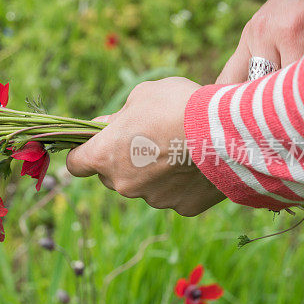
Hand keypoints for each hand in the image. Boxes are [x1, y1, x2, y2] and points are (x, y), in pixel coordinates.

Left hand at [66, 77, 224, 215]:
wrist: (227, 131)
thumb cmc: (177, 105)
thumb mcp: (141, 96)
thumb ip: (118, 115)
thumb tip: (104, 125)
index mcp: (105, 156)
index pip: (77, 164)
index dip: (83, 153)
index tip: (92, 146)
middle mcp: (122, 184)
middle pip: (111, 176)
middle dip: (122, 161)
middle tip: (147, 140)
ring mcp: (153, 198)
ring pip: (144, 187)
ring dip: (153, 173)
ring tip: (179, 149)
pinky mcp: (182, 207)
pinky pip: (175, 195)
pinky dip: (181, 183)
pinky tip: (198, 164)